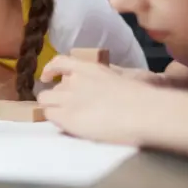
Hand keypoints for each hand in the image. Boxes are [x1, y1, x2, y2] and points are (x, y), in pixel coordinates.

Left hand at [37, 55, 167, 145]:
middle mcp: (74, 80)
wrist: (142, 113)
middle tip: (69, 109)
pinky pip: (49, 116)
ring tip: (66, 118)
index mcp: (89, 68)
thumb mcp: (116, 79)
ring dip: (52, 107)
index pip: (60, 62)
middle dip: (58, 97)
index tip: (47, 77)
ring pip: (44, 100)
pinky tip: (68, 125)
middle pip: (53, 88)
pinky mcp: (65, 116)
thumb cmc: (141, 99)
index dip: (50, 70)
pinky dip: (56, 120)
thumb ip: (99, 82)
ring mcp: (67, 97)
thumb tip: (97, 92)